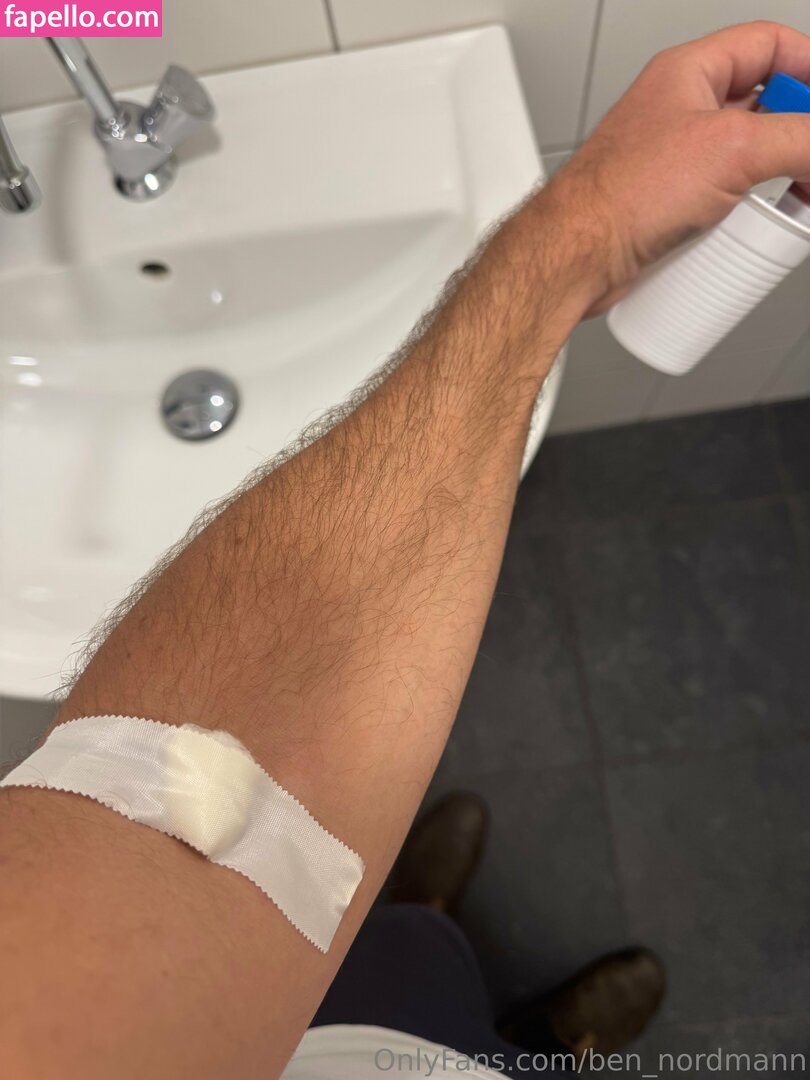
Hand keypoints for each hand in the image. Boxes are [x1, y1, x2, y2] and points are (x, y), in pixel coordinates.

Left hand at [543, 21, 809, 315]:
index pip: (768, 45)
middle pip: (763, 105)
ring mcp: (673, 161)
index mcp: (688, 74)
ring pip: (745, 156)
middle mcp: (679, 111)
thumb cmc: (618, 196)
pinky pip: (722, 198)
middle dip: (797, 131)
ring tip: (796, 195)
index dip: (808, 66)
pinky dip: (746, 210)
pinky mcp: (668, 205)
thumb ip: (798, 138)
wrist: (575, 257)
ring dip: (776, 175)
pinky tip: (755, 226)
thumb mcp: (732, 151)